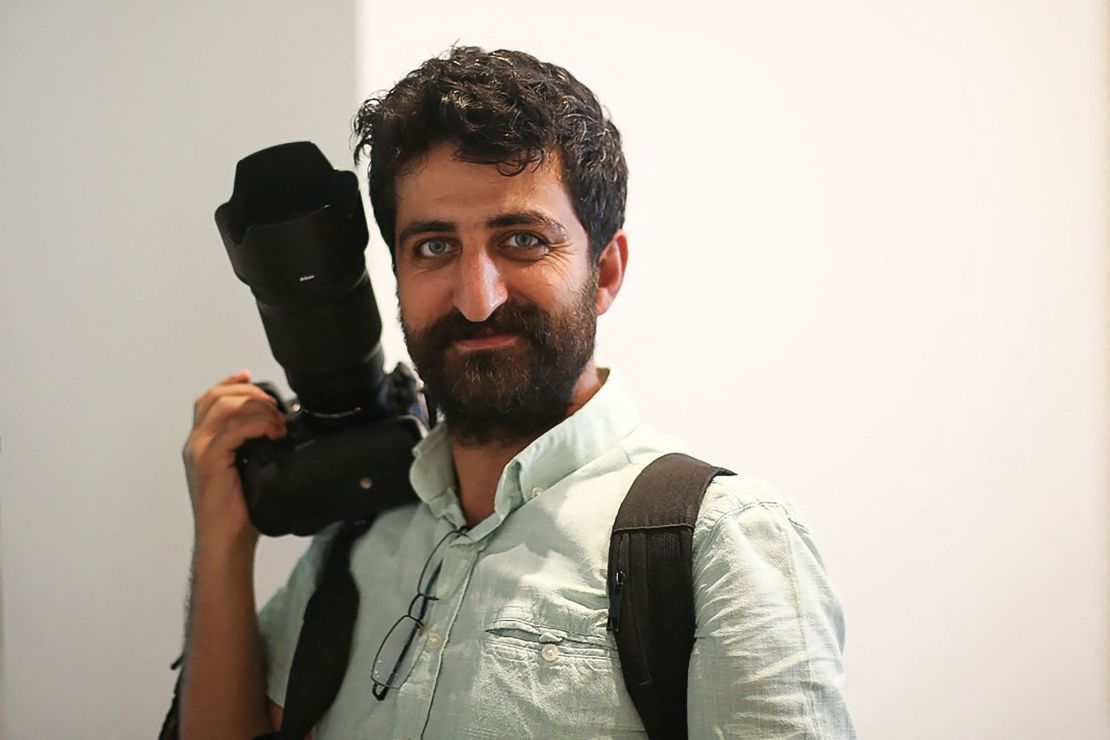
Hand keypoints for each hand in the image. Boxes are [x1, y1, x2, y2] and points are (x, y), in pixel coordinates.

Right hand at [183, 370, 286, 547]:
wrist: (226, 541)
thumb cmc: (241, 511)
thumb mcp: (250, 470)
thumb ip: (254, 446)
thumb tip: (282, 429)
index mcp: (201, 442)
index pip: (210, 399)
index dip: (230, 382)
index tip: (252, 375)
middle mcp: (195, 442)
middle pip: (217, 396)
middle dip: (251, 392)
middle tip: (276, 406)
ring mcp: (199, 450)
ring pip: (225, 406)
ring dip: (257, 407)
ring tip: (278, 422)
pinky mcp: (208, 460)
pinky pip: (234, 428)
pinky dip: (258, 424)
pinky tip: (274, 433)